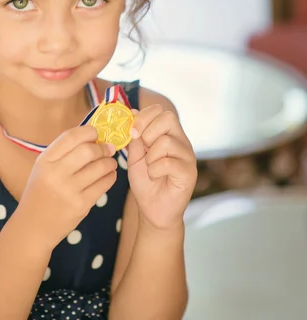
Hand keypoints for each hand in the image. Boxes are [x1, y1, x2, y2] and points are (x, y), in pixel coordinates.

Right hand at [19, 125, 116, 247]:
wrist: (32, 227)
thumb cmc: (40, 193)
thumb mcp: (43, 168)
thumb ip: (63, 153)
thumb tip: (92, 136)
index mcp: (45, 160)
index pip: (70, 137)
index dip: (88, 131)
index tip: (96, 133)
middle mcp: (55, 173)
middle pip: (88, 150)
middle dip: (102, 147)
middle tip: (108, 149)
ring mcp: (69, 190)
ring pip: (99, 167)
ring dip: (110, 162)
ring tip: (111, 162)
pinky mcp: (80, 205)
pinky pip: (103, 185)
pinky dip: (110, 177)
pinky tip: (110, 175)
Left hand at [127, 104, 196, 231]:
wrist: (153, 210)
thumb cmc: (145, 182)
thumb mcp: (135, 155)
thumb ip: (136, 136)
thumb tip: (134, 112)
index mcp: (169, 134)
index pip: (162, 111)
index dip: (145, 117)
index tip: (132, 132)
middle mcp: (181, 142)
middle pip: (168, 118)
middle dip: (148, 131)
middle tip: (142, 148)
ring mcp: (188, 156)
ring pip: (165, 141)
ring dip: (150, 156)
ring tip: (150, 168)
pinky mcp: (189, 173)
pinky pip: (168, 162)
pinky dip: (154, 170)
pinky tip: (155, 177)